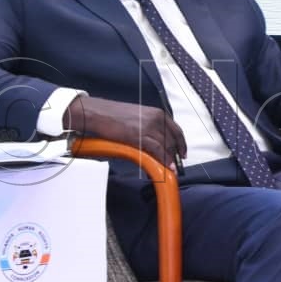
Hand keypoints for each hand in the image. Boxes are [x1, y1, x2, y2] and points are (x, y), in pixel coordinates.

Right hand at [63, 96, 185, 169]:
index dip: (181, 143)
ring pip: (167, 145)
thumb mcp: (139, 116)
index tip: (182, 152)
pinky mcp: (140, 135)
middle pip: (173, 139)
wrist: (97, 113)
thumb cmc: (113, 115)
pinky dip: (164, 159)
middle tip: (175, 164)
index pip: (176, 130)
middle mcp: (156, 118)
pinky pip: (158, 149)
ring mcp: (149, 126)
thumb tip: (158, 141)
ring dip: (170, 159)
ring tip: (172, 168)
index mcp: (157, 113)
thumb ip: (151, 126)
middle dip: (175, 154)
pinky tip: (167, 166)